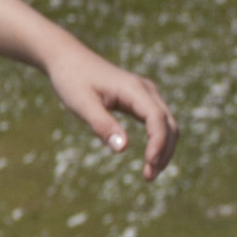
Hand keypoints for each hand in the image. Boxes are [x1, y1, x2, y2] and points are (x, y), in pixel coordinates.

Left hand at [46, 47, 175, 176]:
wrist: (68, 59)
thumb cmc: (72, 80)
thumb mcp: (82, 104)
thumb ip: (102, 125)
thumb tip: (122, 149)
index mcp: (133, 89)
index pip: (157, 118)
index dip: (158, 143)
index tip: (150, 164)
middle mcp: (146, 90)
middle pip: (169, 124)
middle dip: (164, 152)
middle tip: (149, 177)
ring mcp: (146, 94)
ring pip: (168, 125)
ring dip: (164, 149)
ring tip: (149, 174)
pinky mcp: (141, 100)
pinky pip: (158, 123)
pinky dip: (158, 142)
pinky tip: (150, 159)